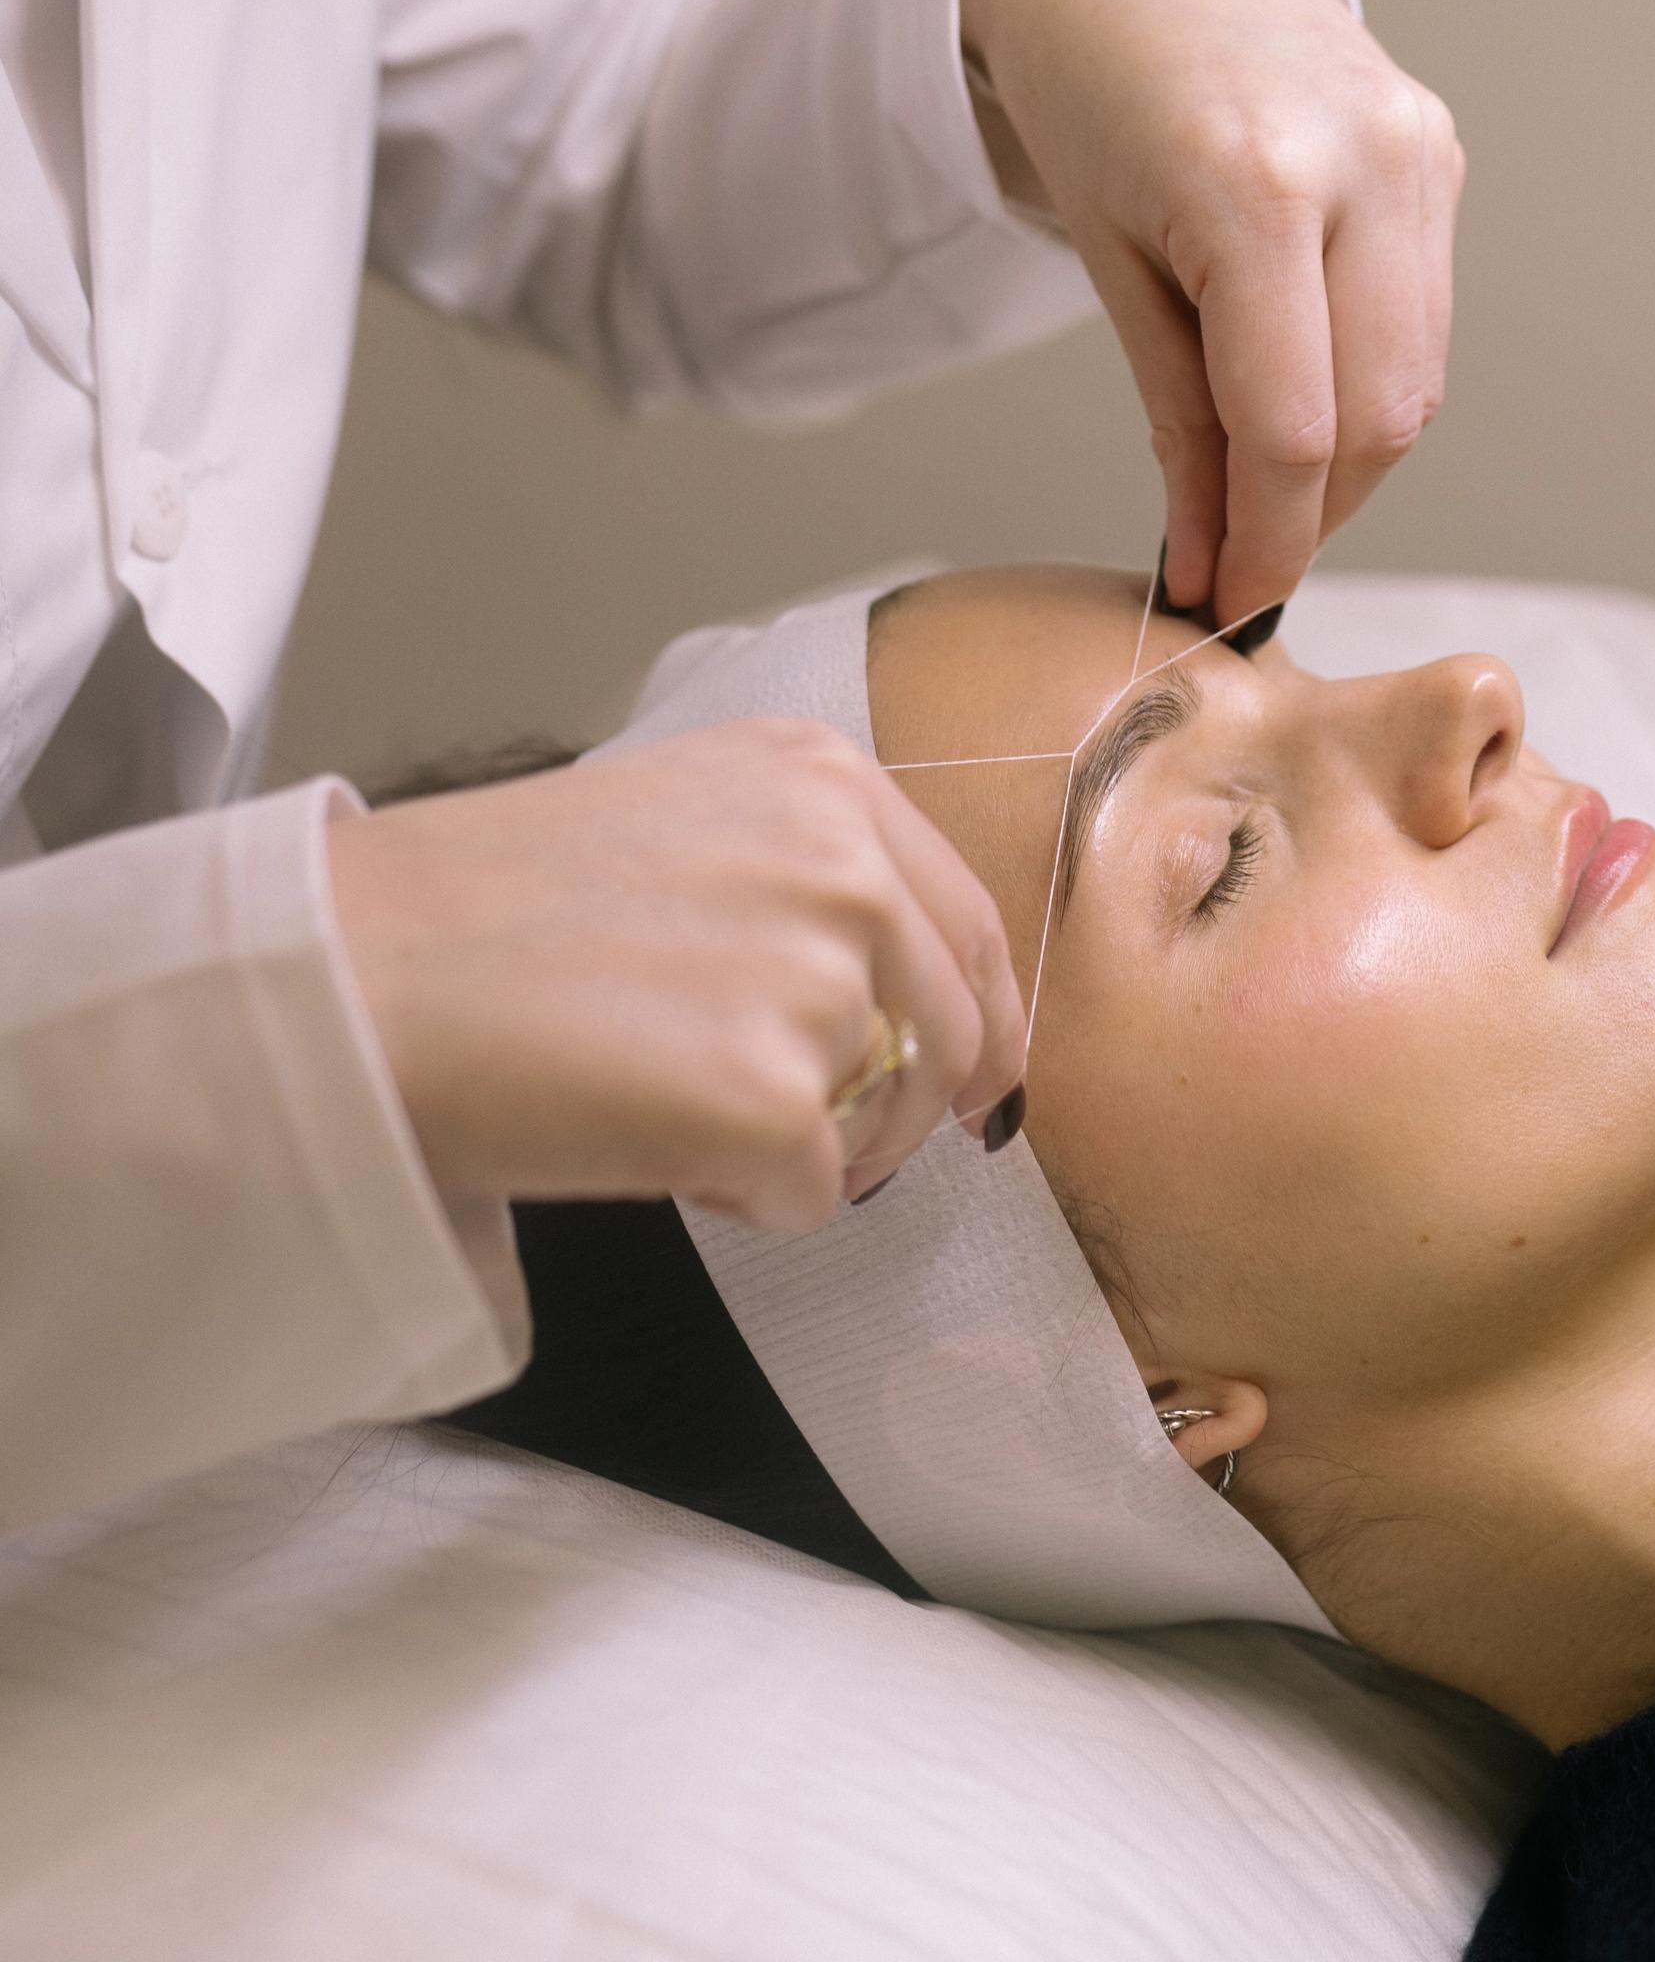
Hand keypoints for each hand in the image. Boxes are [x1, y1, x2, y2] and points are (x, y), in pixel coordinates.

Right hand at [328, 721, 1026, 1231]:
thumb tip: (906, 995)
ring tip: (673, 1106)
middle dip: (905, 1103)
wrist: (348, 978)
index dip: (980, 1017)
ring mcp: (816, 974)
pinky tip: (649, 1146)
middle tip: (812, 1135)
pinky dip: (747, 1201)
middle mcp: (844, 857)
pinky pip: (818, 1194)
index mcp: (824, 778)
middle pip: (956, 1027)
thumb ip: (807, 876)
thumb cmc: (479, 914)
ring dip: (808, 1144)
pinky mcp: (772, 1095)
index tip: (976, 1076)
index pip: (970, 920)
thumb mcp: (684, 820)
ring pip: (892, 1117)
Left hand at [959, 0, 1462, 625]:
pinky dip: (1371, 379)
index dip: (1269, 540)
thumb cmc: (1084, 93)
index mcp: (1256, 187)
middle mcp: (1363, 161)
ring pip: (1418, 378)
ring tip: (1267, 481)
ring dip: (1350, 458)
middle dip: (1315, 513)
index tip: (1232, 603)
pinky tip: (1305, 386)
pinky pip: (1424, 314)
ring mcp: (1418, 147)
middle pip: (1379, 418)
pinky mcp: (1440, 146)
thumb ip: (1175, 426)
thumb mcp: (1109, 267)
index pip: (1294, 428)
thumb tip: (1211, 568)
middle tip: (1246, 559)